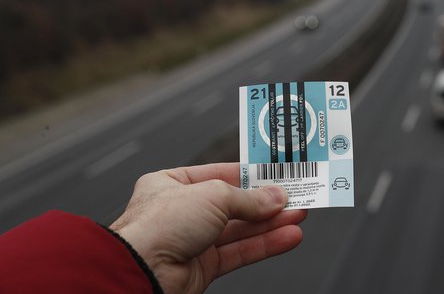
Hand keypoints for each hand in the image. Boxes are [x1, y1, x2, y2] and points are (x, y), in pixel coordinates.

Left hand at [110, 163, 305, 293]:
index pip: (219, 174)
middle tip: (295, 196)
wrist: (141, 271)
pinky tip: (287, 237)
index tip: (275, 174)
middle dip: (266, 202)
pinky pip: (240, 252)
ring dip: (271, 223)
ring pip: (240, 229)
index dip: (249, 175)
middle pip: (234, 204)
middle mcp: (182, 212)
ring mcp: (192, 241)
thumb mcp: (212, 196)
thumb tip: (276, 197)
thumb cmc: (159, 226)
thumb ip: (249, 198)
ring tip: (299, 215)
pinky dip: (265, 244)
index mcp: (172, 184)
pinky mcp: (202, 267)